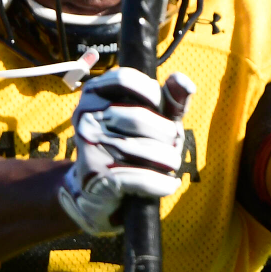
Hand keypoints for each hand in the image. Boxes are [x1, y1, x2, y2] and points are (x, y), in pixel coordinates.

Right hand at [58, 67, 194, 236]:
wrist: (93, 191)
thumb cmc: (126, 147)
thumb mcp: (149, 120)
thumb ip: (169, 101)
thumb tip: (185, 81)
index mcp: (93, 95)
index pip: (125, 80)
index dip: (152, 94)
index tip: (160, 110)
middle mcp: (86, 118)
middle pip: (138, 117)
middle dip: (166, 133)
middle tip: (174, 144)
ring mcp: (89, 147)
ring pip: (143, 148)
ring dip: (168, 160)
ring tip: (172, 164)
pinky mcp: (96, 177)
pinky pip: (141, 178)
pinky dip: (162, 183)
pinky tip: (169, 184)